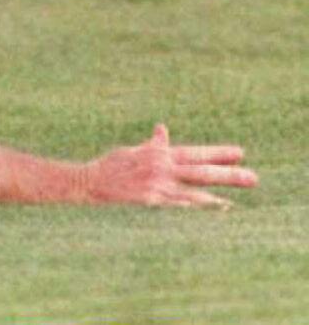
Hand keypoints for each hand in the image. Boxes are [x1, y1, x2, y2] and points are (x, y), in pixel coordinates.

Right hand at [86, 123, 257, 207]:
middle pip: (201, 171)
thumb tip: (163, 128)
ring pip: (192, 190)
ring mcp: (156, 185)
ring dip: (216, 195)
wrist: (87, 181)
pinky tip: (207, 210)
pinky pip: (177, 205)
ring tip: (234, 199)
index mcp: (158, 154)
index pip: (194, 152)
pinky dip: (194, 207)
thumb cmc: (109, 166)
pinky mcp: (149, 200)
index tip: (240, 153)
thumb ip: (153, 144)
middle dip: (227, 174)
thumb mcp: (132, 150)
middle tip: (253, 178)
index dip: (218, 153)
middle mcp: (161, 167)